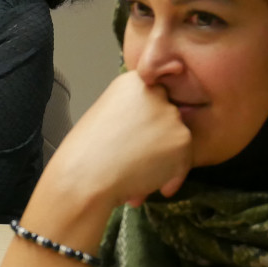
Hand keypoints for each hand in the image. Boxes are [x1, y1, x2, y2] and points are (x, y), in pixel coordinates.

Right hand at [39, 70, 193, 215]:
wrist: (84, 178)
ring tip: (133, 173)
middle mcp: (156, 92)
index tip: (130, 139)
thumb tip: (155, 128)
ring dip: (161, 160)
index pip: (153, 99)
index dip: (144, 123)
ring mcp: (171, 114)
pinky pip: (183, 161)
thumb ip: (134, 112)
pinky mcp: (182, 138)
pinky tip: (143, 184)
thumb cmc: (86, 154)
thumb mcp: (106, 116)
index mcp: (133, 82)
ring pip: (176, 140)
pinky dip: (168, 177)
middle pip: (167, 118)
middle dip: (155, 141)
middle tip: (131, 159)